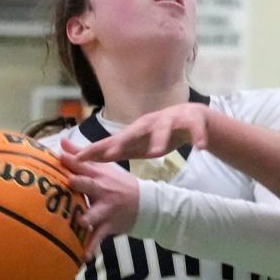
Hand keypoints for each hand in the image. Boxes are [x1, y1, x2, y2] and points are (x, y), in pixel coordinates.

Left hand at [59, 139, 139, 256]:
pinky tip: (84, 256)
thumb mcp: (104, 167)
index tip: (57, 156)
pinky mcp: (109, 225)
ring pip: (94, 213)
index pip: (83, 165)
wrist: (147, 204)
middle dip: (79, 184)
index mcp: (99, 174)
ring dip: (87, 218)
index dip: (71, 160)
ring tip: (80, 223)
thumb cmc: (119, 184)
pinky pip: (99, 237)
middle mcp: (102, 190)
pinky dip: (92, 247)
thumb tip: (61, 140)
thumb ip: (81, 154)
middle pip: (89, 185)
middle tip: (69, 182)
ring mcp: (106, 208)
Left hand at [74, 103, 210, 162]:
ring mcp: (171, 121)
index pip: (112, 141)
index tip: (79, 158)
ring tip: (157, 152)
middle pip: (134, 132)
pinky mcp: (192, 122)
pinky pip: (196, 131)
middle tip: (111, 153)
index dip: (97, 149)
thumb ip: (118, 151)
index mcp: (136, 131)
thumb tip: (88, 161)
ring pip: (164, 130)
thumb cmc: (159, 134)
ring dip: (159, 139)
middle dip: (122, 142)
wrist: (191, 118)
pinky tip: (201, 148)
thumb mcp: (138, 144)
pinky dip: (199, 138)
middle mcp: (150, 123)